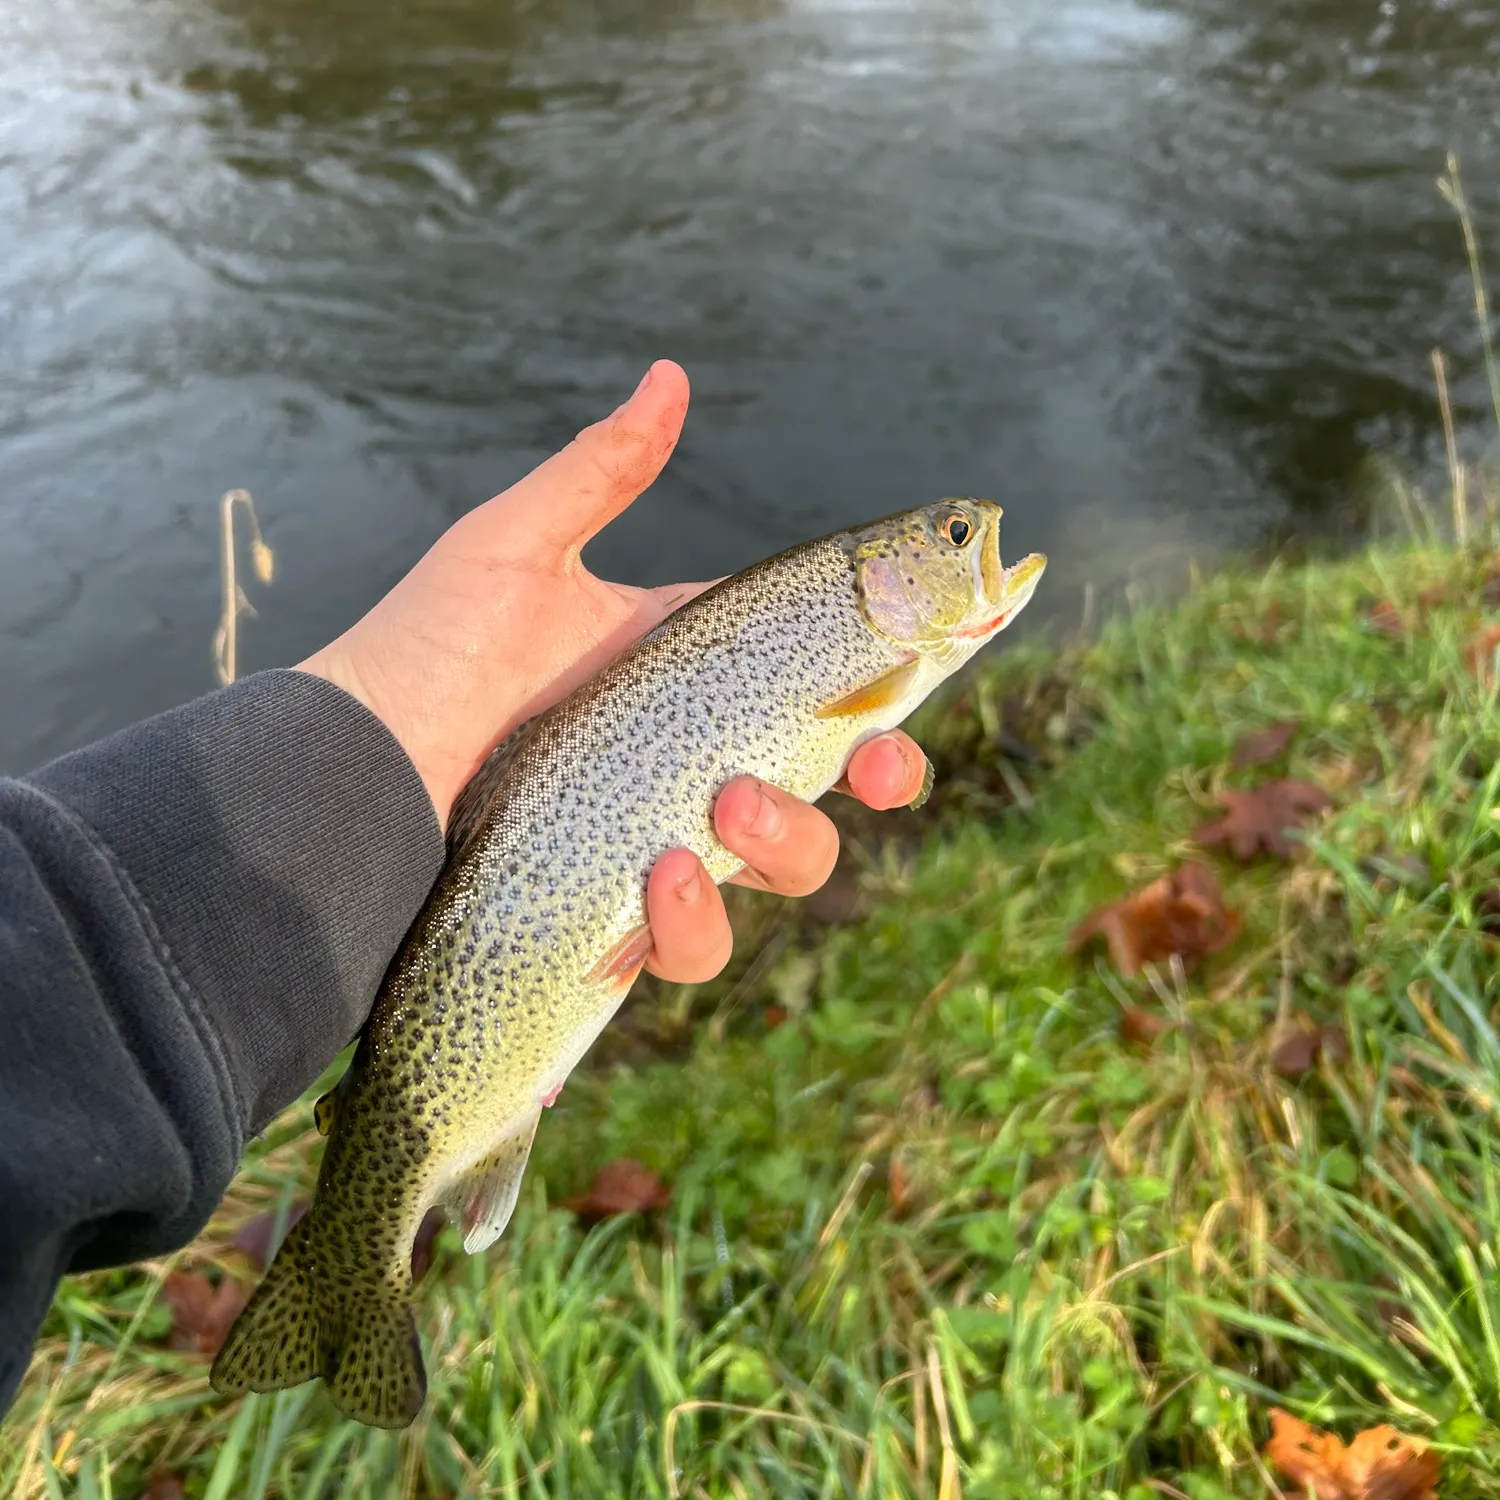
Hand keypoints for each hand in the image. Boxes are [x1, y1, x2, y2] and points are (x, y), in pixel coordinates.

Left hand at [299, 360, 927, 983]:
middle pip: (825, 788)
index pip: (810, 681)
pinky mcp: (618, 919)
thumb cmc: (427, 650)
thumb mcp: (515, 550)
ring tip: (721, 812)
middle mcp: (685, 763)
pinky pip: (690, 946)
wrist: (347, 768)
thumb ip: (600, 470)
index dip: (880, 685)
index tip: (922, 676)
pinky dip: (692, 924)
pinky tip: (659, 884)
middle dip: (875, 781)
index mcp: (682, 677)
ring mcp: (660, 844)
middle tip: (874, 766)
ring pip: (779, 870)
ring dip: (785, 845)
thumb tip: (669, 372)